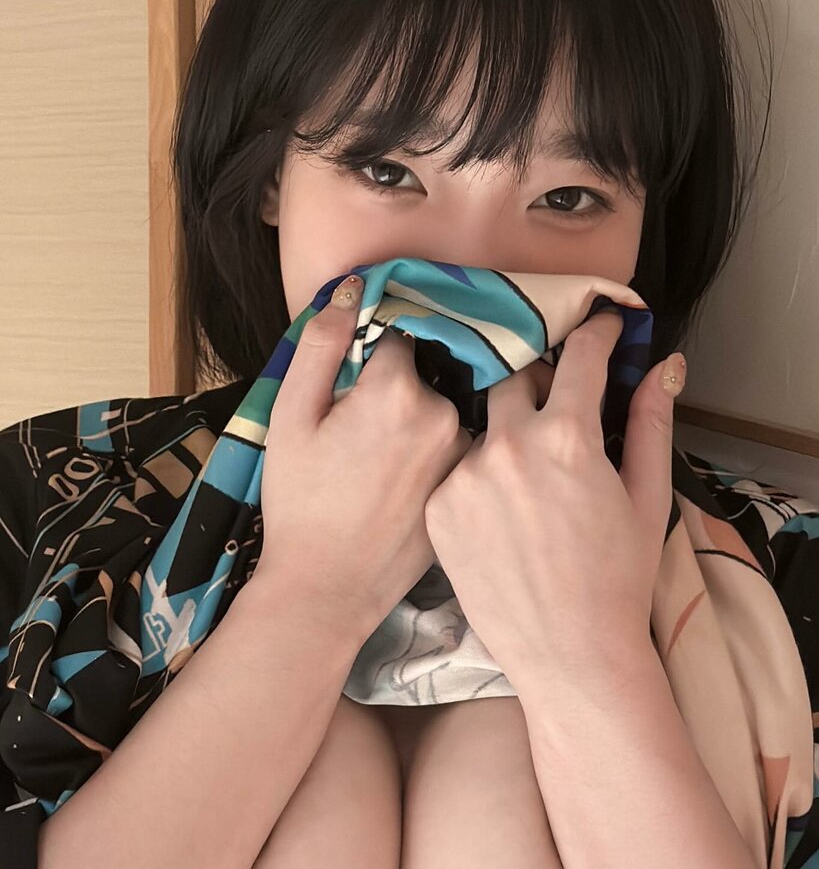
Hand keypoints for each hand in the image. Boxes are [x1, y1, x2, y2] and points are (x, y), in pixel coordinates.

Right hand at [258, 275, 472, 642]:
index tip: (353, 380)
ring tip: (377, 463)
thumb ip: (322, 343)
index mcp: (399, 390)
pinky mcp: (468, 486)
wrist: (327, 588)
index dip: (370, 354)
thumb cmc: (300, 501)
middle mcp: (446, 415)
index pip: (396, 337)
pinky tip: (398, 484)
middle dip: (393, 388)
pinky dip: (430, 451)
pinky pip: (452, 446)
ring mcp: (464, 454)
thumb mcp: (291, 415)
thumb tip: (352, 287)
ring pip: (439, 409)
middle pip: (422, 374)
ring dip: (414, 419)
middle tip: (357, 433)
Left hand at [423, 310, 684, 696]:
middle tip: (557, 404)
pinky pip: (457, 465)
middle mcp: (508, 446)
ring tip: (527, 469)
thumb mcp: (645, 497)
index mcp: (567, 437)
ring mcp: (465, 476)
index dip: (593, 331)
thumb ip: (649, 421)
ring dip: (506, 428)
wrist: (568, 655)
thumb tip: (664, 364)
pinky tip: (501, 507)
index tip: (599, 324)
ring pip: (483, 421)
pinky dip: (480, 471)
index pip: (577, 356)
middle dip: (539, 378)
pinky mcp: (438, 506)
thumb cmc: (618, 578)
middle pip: (514, 376)